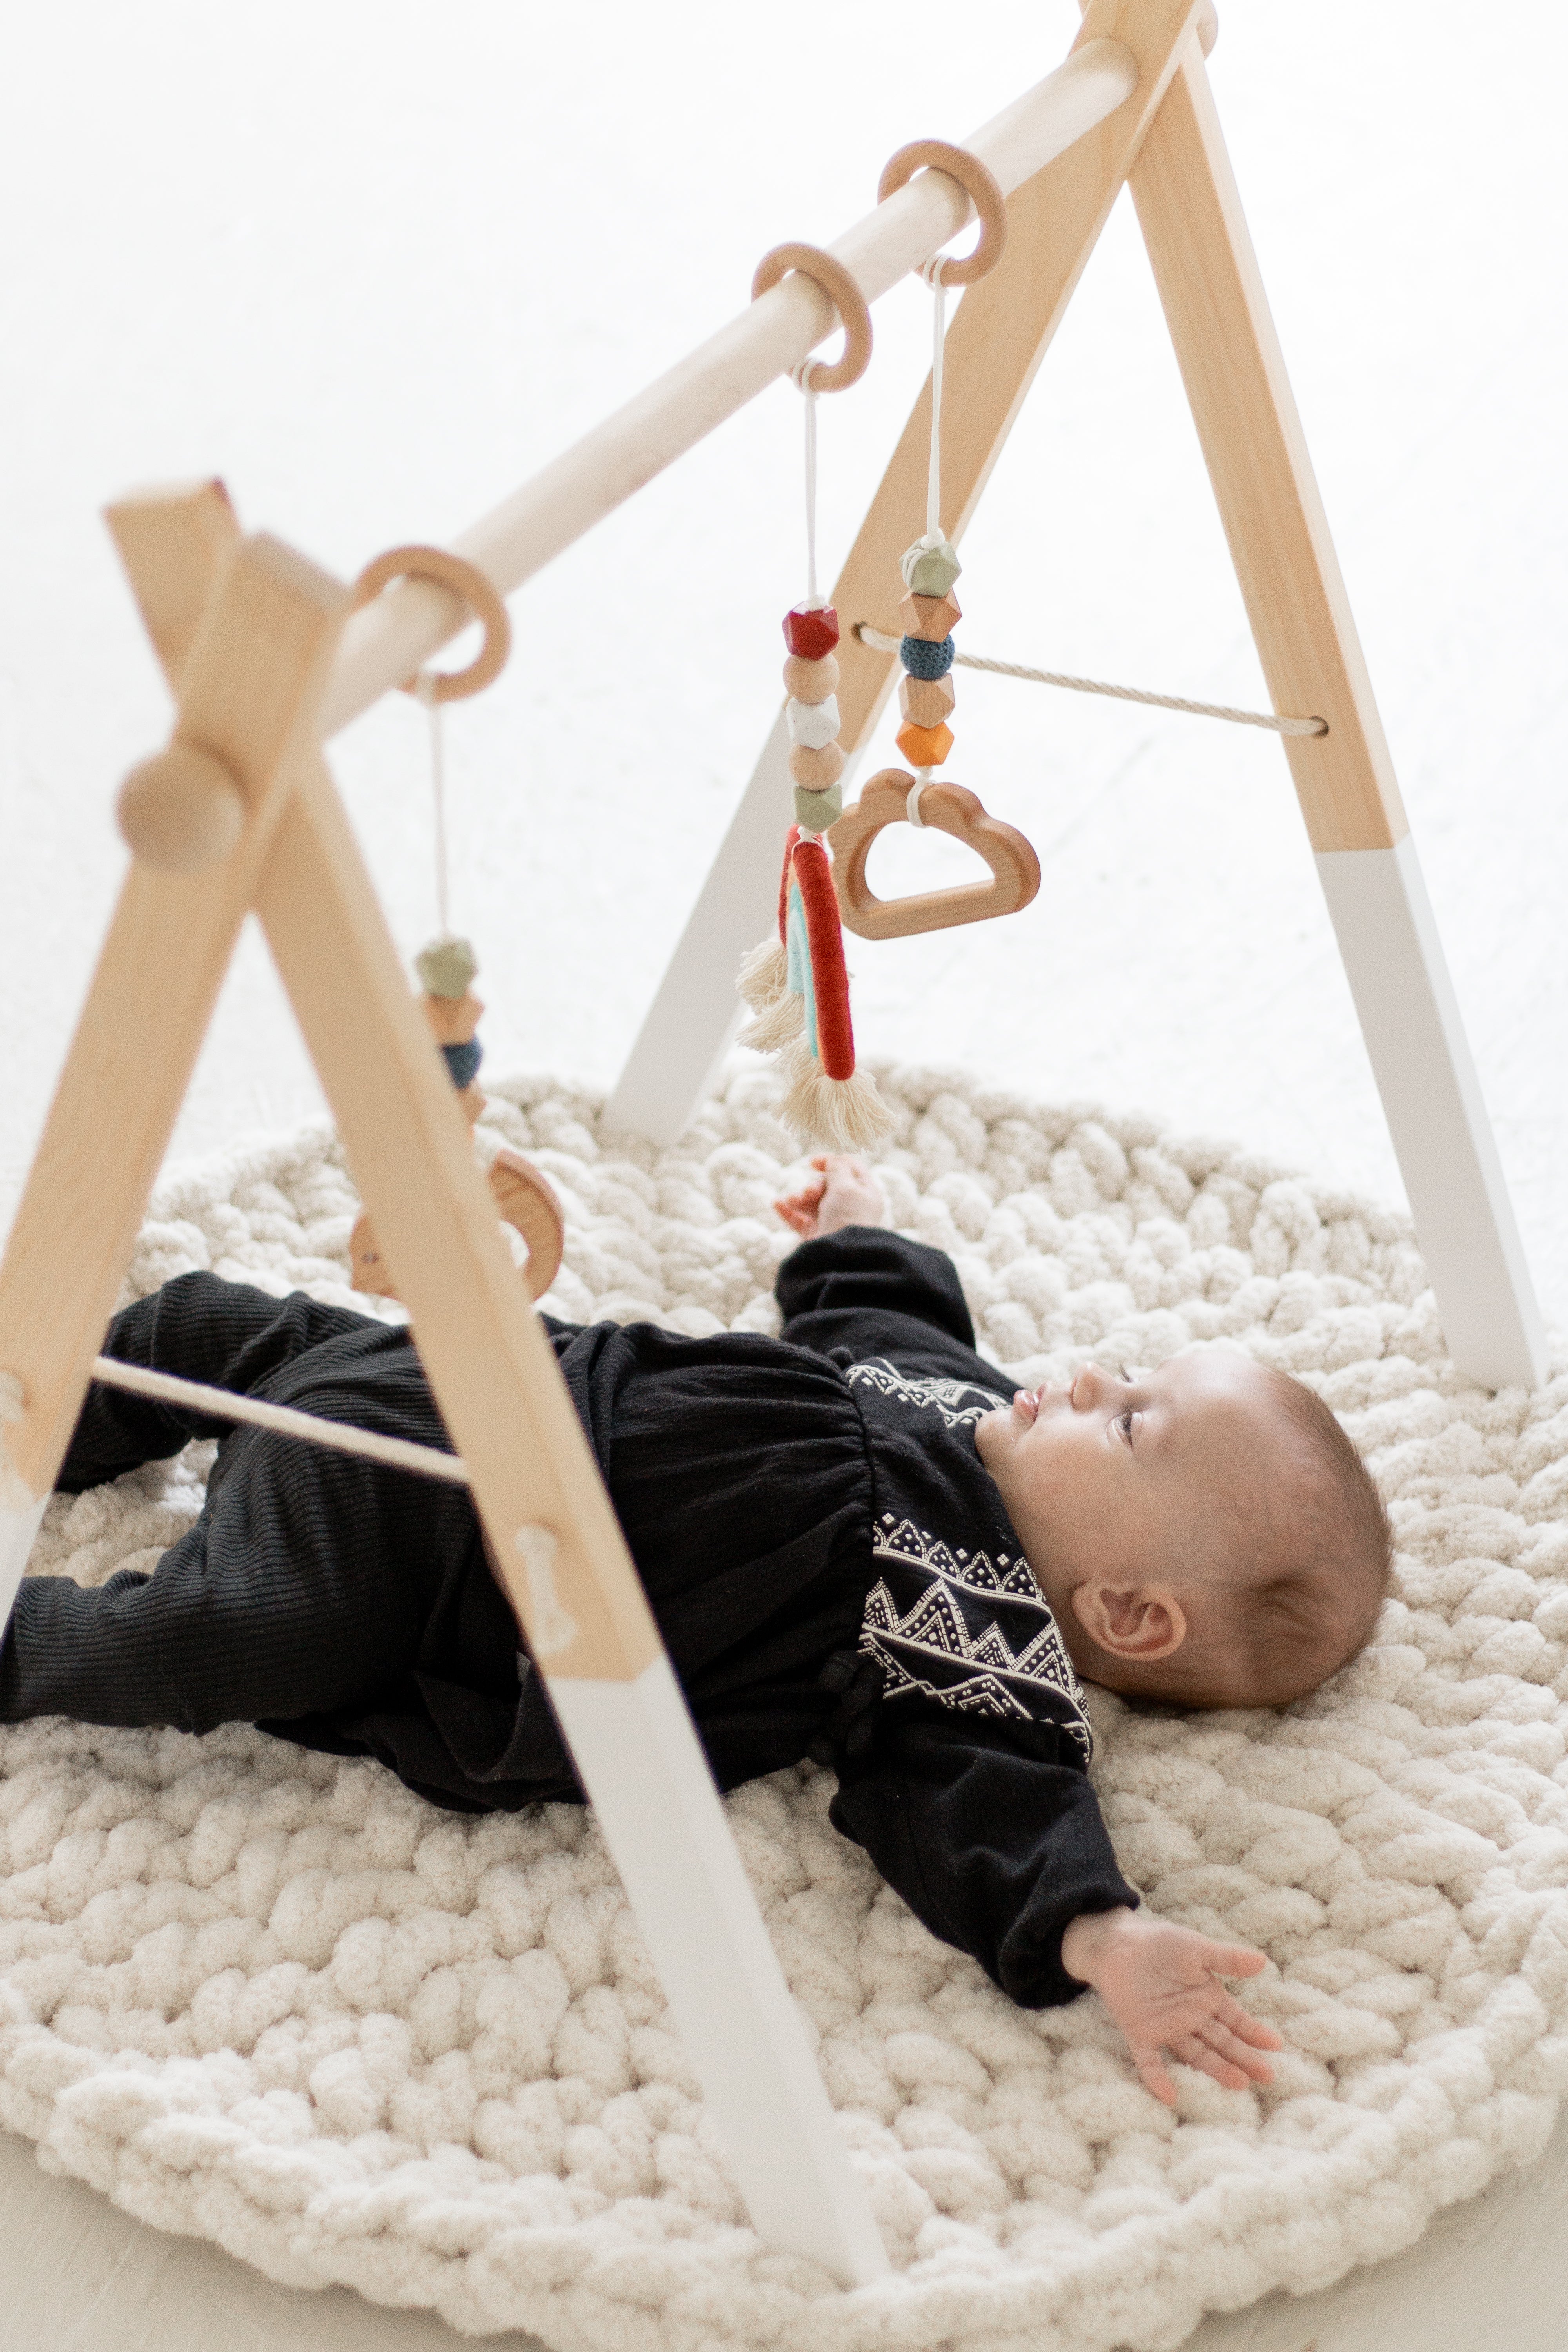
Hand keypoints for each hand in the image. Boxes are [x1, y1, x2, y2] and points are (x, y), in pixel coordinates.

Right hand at [774, 1154, 886, 1240]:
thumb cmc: (848, 1217)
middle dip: (814, 1185)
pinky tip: (777, 1203)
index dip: (831, 1162)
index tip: (813, 1162)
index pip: (850, 1169)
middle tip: (811, 1193)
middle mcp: (851, 1207)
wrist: (840, 1256)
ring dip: (799, 1197)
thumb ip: (837, 1169)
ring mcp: (833, 1221)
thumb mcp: (845, 1186)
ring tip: (793, 1200)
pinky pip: (800, 1219)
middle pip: (828, 1185)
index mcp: (865, 1193)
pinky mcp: (818, 1234)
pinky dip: (788, 1211)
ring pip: (812, 1202)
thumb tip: (835, 1158)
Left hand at [1060, 1906, 1282, 2105]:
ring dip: (1215, 2069)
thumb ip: (1227, 1959)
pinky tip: (1169, 2096)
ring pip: (1195, 2054)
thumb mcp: (1197, 1948)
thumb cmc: (1160, 1943)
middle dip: (1244, 2058)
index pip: (1235, 2021)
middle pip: (1222, 2043)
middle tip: (1267, 2076)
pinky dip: (1157, 2078)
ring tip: (1239, 2083)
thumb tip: (1263, 1962)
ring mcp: (1167, 2028)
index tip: (1276, 2046)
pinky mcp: (1140, 2033)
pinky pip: (1149, 2061)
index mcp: (1206, 1998)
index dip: (1254, 2033)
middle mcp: (1190, 2018)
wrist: (1118, 1943)